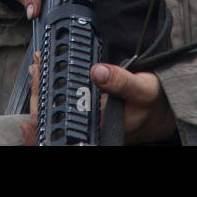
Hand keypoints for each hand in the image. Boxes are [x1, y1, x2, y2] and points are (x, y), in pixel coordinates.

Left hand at [18, 53, 175, 144]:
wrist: (161, 114)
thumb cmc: (153, 104)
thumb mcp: (143, 89)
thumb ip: (121, 81)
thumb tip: (99, 72)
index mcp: (99, 129)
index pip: (62, 120)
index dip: (44, 99)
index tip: (39, 74)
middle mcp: (89, 131)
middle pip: (50, 117)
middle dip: (38, 90)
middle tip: (35, 65)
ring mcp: (86, 127)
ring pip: (53, 114)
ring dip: (42, 91)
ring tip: (36, 68)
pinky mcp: (86, 119)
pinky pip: (61, 109)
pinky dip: (51, 93)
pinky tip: (45, 79)